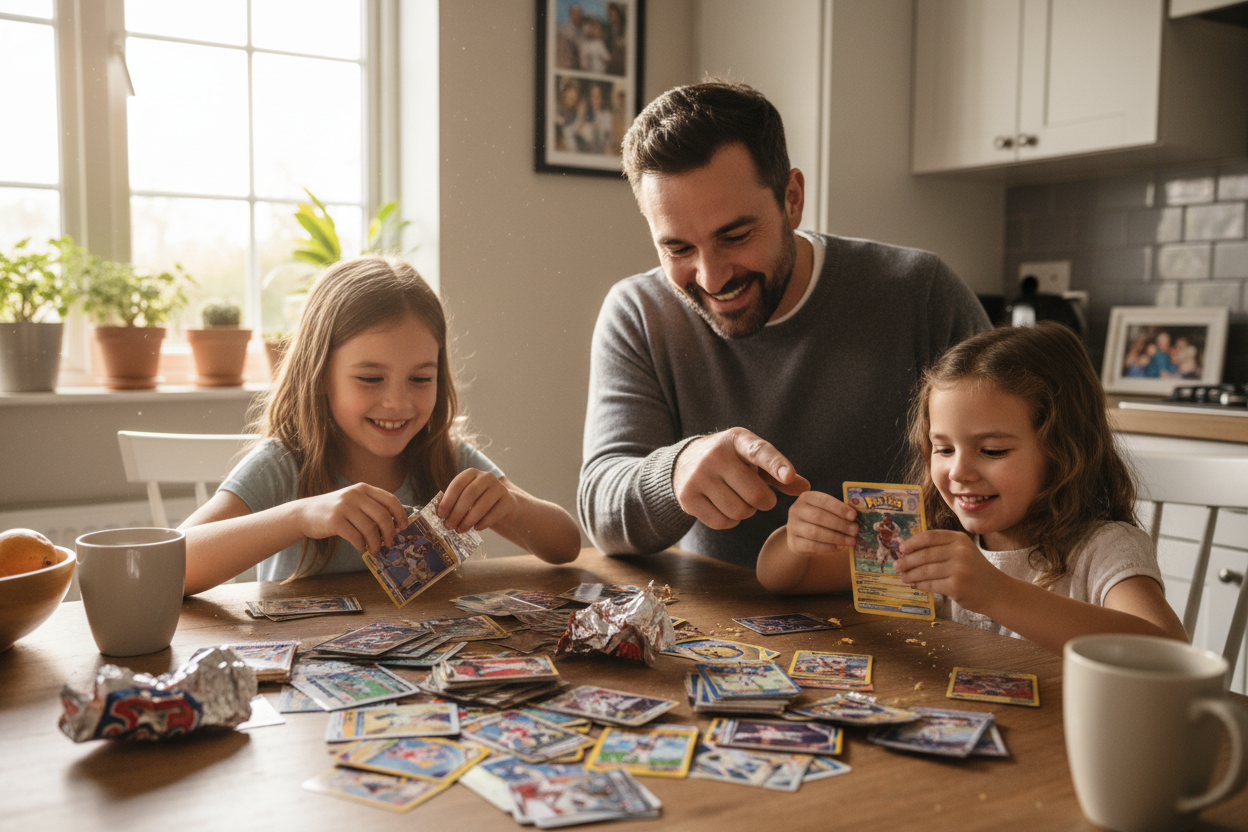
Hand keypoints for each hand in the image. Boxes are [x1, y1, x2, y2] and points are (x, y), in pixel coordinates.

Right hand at [295, 483, 407, 555]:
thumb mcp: (354, 502)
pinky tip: (361, 547)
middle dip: (389, 533)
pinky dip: (361, 544)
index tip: (403, 527)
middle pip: (382, 516)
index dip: (400, 514)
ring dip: (375, 543)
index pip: (390, 500)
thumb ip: (372, 508)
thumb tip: (396, 525)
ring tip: (374, 549)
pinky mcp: (335, 520)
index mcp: (364, 488)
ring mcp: (344, 506)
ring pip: (370, 528)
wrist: (306, 513)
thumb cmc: (336, 511)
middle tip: (389, 543)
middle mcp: (355, 494)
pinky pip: (356, 536)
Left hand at [437, 469, 517, 533]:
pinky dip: (483, 523)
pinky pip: (494, 513)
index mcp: (471, 473)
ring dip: (468, 520)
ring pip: (482, 504)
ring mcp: (499, 488)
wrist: (504, 505)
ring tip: (460, 530)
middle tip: (449, 526)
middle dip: (457, 512)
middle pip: (469, 494)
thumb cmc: (479, 501)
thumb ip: (454, 501)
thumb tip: (439, 513)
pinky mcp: (508, 500)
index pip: (458, 484)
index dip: (448, 499)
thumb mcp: (465, 497)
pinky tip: (476, 528)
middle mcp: (486, 477)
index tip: (441, 514)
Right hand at [672, 428, 809, 529]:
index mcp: (737, 440)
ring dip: (746, 512)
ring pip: (739, 511)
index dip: (777, 465)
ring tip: (739, 499)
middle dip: (764, 502)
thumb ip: (779, 473)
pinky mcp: (687, 496)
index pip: (760, 452)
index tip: (789, 476)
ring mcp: (699, 476)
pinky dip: (730, 521)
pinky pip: (721, 522)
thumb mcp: (753, 459)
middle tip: (758, 496)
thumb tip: (806, 488)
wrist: (683, 462)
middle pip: (755, 495)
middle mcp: (716, 455)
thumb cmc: (730, 461)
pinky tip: (724, 508)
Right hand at [785, 491, 857, 554]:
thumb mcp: (826, 511)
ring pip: (815, 532)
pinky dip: (828, 548)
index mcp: (806, 497)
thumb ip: (838, 511)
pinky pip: (812, 546)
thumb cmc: (819, 520)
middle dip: (840, 524)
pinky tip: (840, 548)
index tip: (854, 516)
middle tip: (855, 530)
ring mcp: (792, 526)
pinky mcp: (793, 542)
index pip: (824, 501)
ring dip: (836, 537)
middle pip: (819, 517)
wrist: (800, 535)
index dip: (840, 508)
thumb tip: (856, 518)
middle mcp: (796, 509)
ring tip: (851, 541)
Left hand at [894, 529, 1004, 611]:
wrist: (996, 591)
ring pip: (926, 570)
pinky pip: (931, 584)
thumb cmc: (974, 571)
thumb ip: (940, 549)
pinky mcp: (957, 586)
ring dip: (911, 574)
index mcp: (959, 539)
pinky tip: (915, 584)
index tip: (901, 549)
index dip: (913, 542)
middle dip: (907, 561)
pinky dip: (920, 585)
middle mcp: (960, 551)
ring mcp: (959, 569)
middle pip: (925, 554)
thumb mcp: (962, 552)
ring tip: (902, 576)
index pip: (930, 537)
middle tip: (896, 565)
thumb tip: (907, 553)